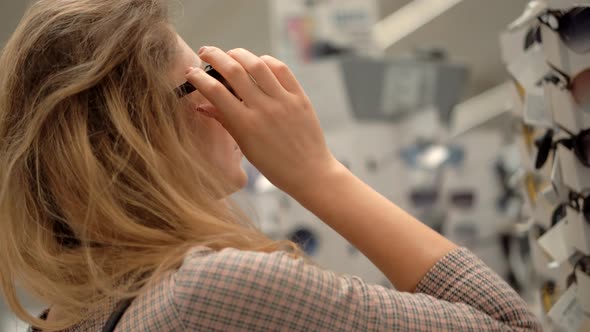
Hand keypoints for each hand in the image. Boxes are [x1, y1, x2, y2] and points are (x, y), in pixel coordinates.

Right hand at [185, 47, 338, 195]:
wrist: (310, 172)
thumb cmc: (274, 164)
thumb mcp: (245, 146)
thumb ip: (225, 121)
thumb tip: (202, 105)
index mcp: (246, 125)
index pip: (216, 92)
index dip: (199, 78)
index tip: (190, 72)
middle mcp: (264, 109)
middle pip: (233, 70)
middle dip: (214, 56)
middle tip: (204, 53)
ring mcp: (284, 101)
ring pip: (257, 64)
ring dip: (238, 53)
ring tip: (228, 54)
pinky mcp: (299, 97)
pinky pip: (281, 69)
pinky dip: (265, 61)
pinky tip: (256, 62)